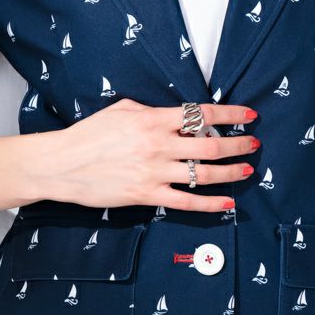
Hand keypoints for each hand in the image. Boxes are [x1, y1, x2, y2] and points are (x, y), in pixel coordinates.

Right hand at [35, 98, 259, 211]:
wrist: (61, 165)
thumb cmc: (89, 135)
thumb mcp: (121, 110)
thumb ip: (152, 111)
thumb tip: (177, 115)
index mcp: (152, 120)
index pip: (201, 114)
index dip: (230, 113)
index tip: (247, 114)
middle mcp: (157, 146)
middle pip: (210, 144)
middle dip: (238, 143)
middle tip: (253, 143)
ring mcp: (154, 172)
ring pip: (204, 173)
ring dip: (231, 172)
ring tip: (247, 169)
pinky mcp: (147, 195)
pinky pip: (186, 201)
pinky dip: (210, 204)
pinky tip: (227, 203)